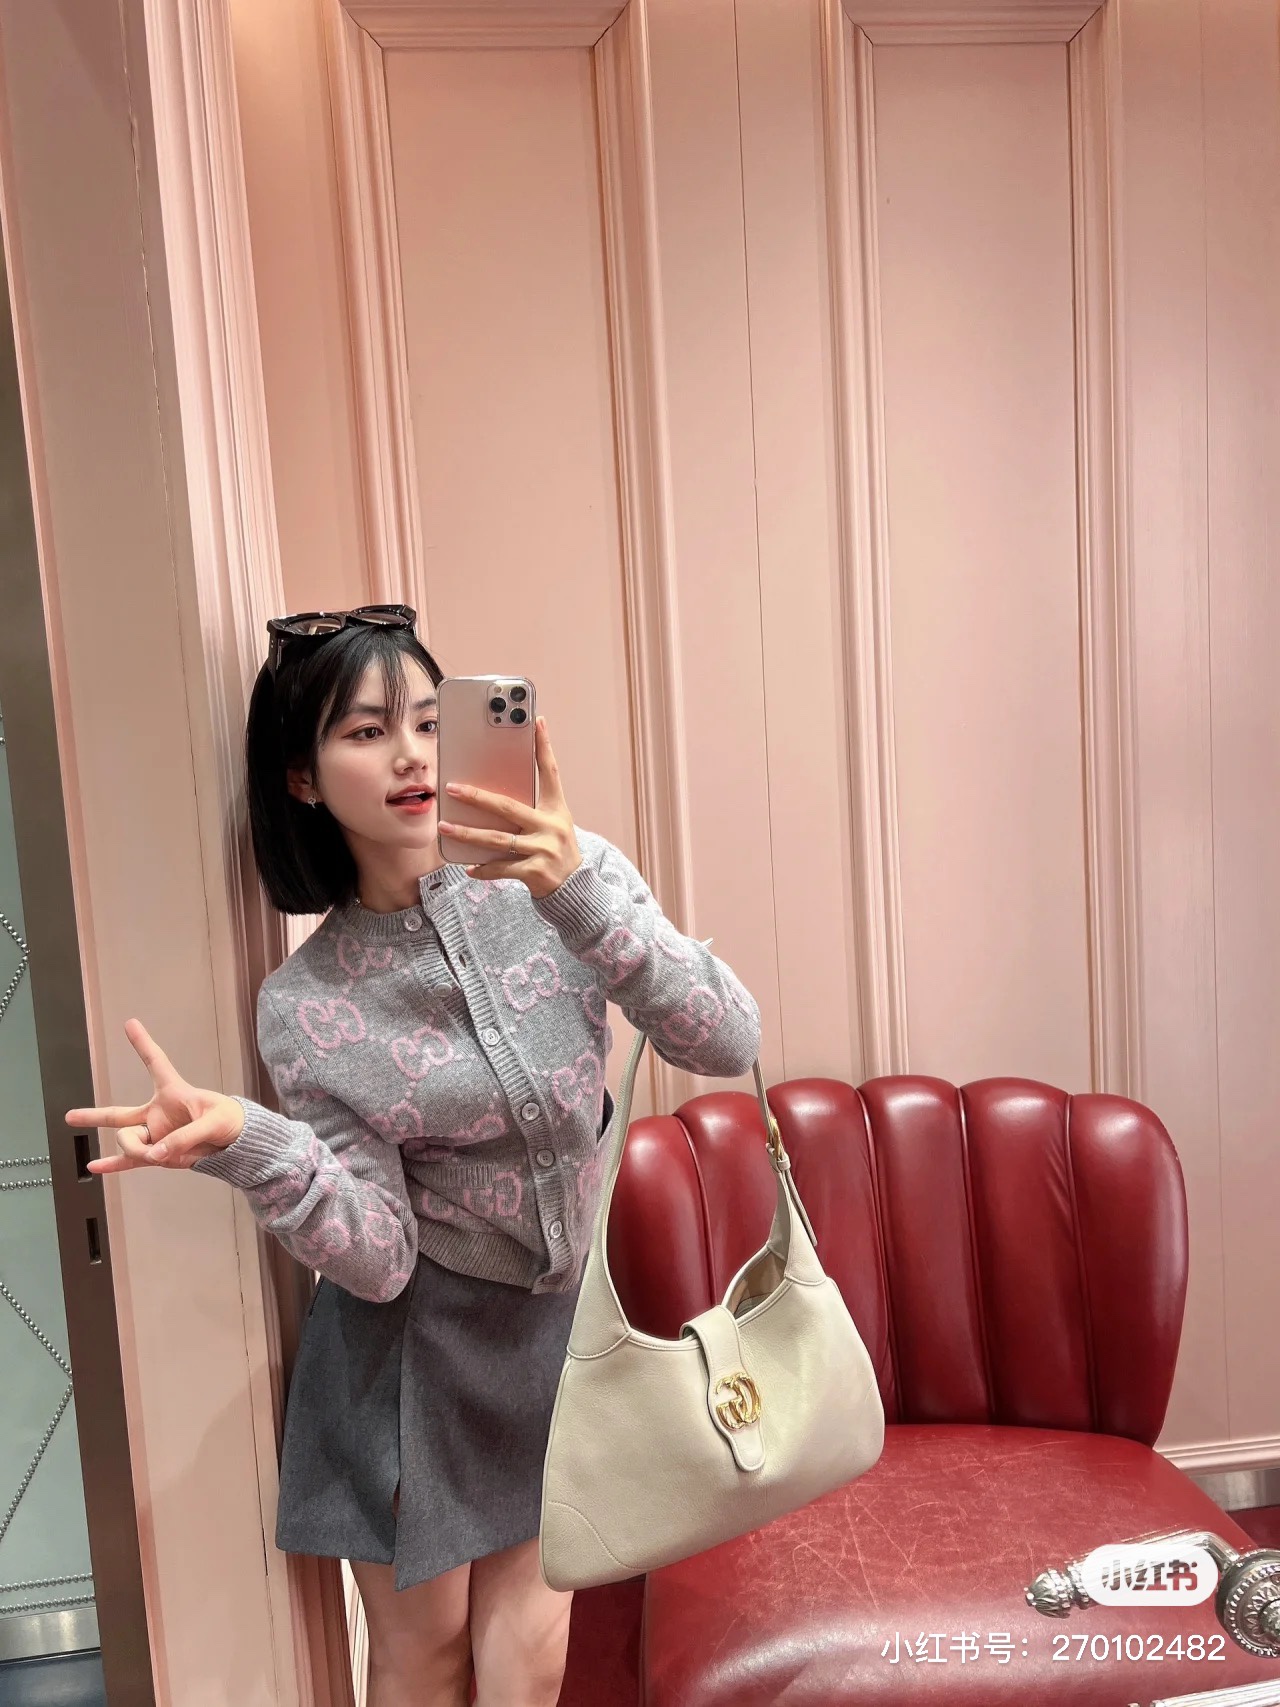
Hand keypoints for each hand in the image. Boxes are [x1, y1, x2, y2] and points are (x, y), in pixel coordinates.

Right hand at [64, 1018, 245, 1173]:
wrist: (235, 1143)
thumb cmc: (228, 1121)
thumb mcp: (212, 1122)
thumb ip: (185, 1137)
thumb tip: (156, 1154)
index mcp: (173, 1092)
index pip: (155, 1063)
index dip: (143, 1043)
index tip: (130, 1023)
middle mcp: (157, 1113)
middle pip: (119, 1113)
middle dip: (94, 1116)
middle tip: (70, 1116)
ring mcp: (155, 1134)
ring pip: (128, 1140)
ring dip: (135, 1149)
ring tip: (154, 1155)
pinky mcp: (158, 1154)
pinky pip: (130, 1161)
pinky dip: (112, 1165)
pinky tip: (94, 1168)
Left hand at [437, 715, 581, 899]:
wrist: (575, 887)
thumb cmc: (555, 849)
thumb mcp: (552, 823)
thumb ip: (529, 808)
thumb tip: (491, 795)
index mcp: (556, 809)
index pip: (550, 771)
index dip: (544, 745)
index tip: (537, 721)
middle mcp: (552, 826)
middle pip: (508, 807)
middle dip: (477, 797)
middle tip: (452, 788)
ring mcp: (545, 849)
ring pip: (498, 839)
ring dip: (468, 834)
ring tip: (445, 827)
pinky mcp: (536, 871)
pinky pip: (502, 868)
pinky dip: (484, 869)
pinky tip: (469, 867)